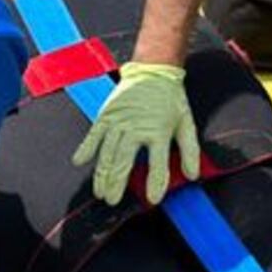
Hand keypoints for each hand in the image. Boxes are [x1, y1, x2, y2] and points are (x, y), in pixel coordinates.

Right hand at [72, 61, 200, 204]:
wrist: (155, 70)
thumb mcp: (187, 123)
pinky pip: (94, 133)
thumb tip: (192, 175)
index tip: (152, 199)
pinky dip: (86, 147)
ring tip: (100, 191)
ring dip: (102, 173)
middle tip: (112, 200)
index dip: (155, 183)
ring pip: (107, 152)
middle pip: (124, 161)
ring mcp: (119, 121)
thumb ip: (190, 151)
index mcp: (159, 131)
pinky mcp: (107, 113)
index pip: (158, 164)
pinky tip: (80, 162)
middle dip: (117, 183)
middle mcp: (136, 128)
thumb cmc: (171, 99)